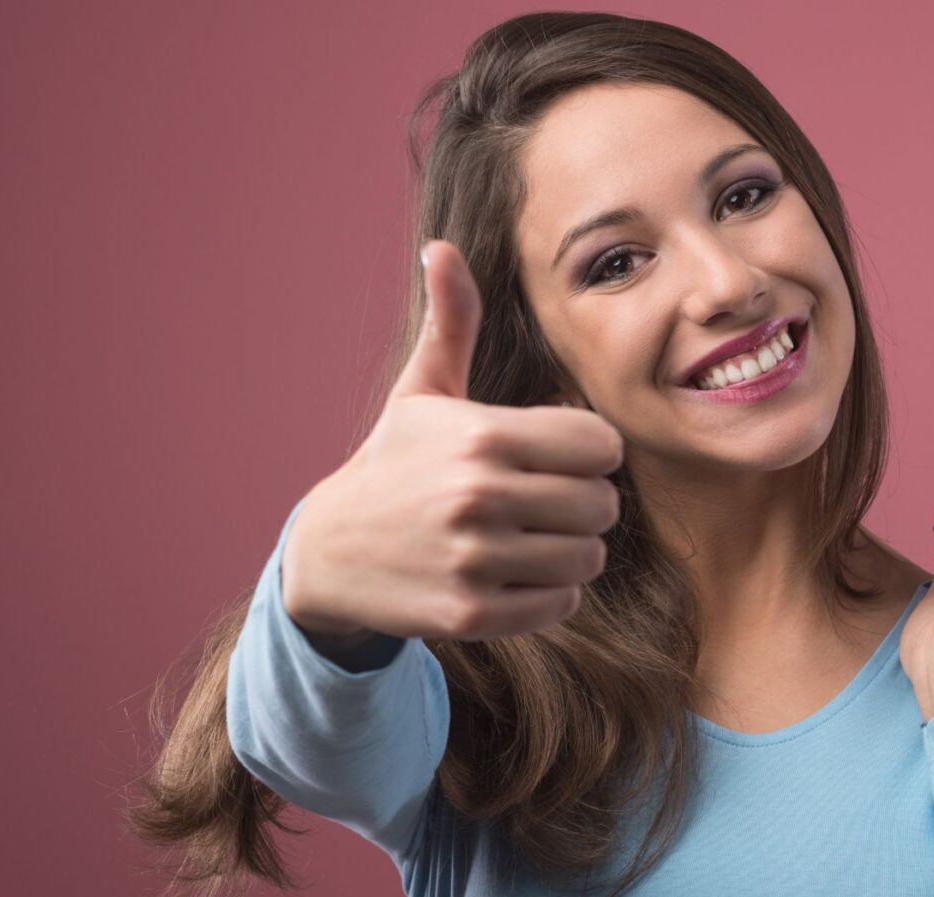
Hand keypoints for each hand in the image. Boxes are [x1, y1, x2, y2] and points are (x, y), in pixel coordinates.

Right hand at [282, 240, 625, 643]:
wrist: (330, 552)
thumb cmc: (396, 463)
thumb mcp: (422, 392)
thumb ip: (451, 323)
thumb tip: (442, 247)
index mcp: (481, 435)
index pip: (601, 445)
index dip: (591, 452)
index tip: (564, 456)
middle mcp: (478, 496)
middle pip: (603, 505)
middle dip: (587, 503)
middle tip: (552, 502)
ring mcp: (474, 559)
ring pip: (588, 557)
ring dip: (572, 550)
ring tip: (535, 537)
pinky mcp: (472, 613)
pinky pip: (562, 604)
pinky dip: (551, 594)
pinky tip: (516, 574)